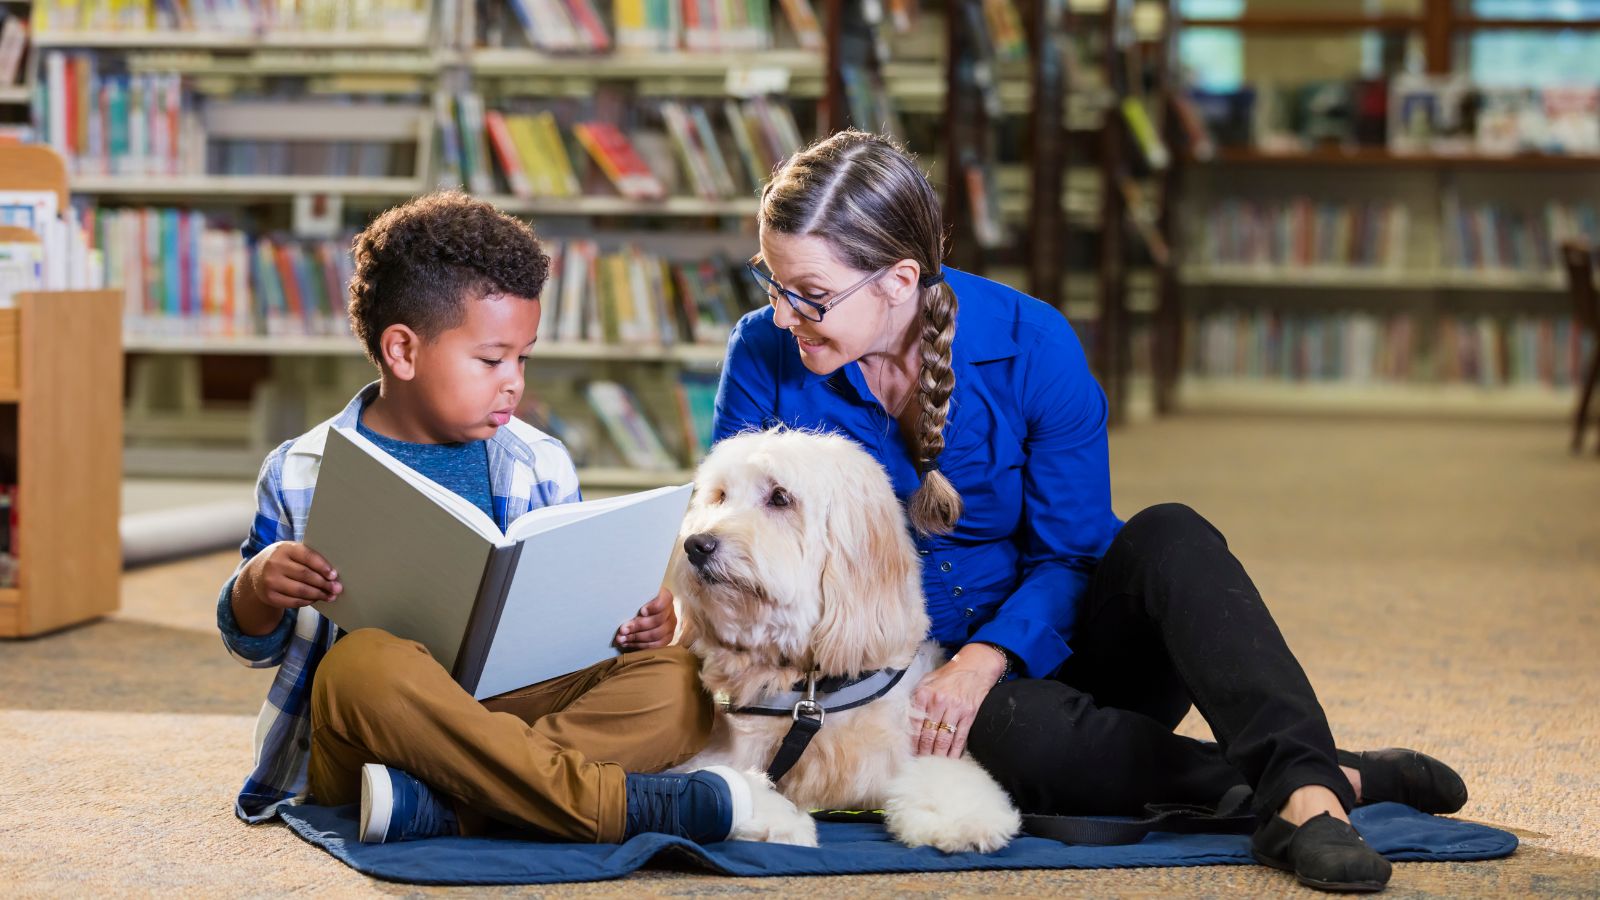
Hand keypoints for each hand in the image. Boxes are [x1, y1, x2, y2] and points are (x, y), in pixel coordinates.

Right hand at [243, 541, 341, 609]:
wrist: (256, 573)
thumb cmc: (283, 560)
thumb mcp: (291, 552)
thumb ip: (309, 557)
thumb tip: (333, 574)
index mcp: (284, 548)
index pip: (307, 556)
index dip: (323, 567)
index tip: (334, 575)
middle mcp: (275, 564)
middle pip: (306, 575)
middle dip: (324, 583)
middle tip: (337, 588)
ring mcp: (270, 581)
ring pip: (301, 590)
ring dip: (318, 595)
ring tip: (330, 596)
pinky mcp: (270, 596)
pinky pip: (293, 601)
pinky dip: (307, 601)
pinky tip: (315, 599)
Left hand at [616, 587, 675, 650]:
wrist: (645, 612)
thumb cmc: (638, 603)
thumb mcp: (637, 597)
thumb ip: (634, 601)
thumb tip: (621, 607)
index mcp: (665, 598)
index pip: (663, 602)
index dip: (653, 607)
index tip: (641, 611)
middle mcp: (670, 612)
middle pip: (657, 621)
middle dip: (638, 626)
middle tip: (623, 629)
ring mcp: (670, 627)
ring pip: (656, 635)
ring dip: (636, 638)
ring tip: (622, 638)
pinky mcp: (667, 639)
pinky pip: (656, 645)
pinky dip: (640, 645)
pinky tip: (628, 643)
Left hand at [911, 643, 1006, 757]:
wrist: (975, 666)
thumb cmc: (949, 674)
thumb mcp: (928, 679)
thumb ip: (918, 697)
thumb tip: (908, 718)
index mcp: (925, 694)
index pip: (916, 724)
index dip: (913, 741)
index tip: (911, 752)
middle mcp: (939, 702)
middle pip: (929, 734)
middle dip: (925, 752)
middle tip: (922, 763)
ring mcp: (956, 708)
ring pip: (944, 738)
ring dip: (939, 754)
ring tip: (934, 764)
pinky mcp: (970, 714)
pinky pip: (960, 737)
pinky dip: (955, 750)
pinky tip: (951, 758)